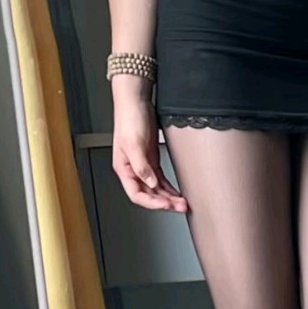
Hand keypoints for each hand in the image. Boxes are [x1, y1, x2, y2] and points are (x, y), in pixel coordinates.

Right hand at [112, 87, 187, 212]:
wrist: (135, 101)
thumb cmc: (129, 119)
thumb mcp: (134, 143)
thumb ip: (141, 166)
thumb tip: (150, 183)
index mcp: (124, 168)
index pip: (137, 194)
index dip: (152, 203)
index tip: (166, 205)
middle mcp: (133, 169)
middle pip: (148, 193)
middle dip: (164, 202)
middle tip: (181, 207)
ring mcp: (143, 164)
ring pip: (156, 187)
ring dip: (168, 196)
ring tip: (182, 203)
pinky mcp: (151, 158)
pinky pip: (160, 178)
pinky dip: (168, 186)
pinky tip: (176, 192)